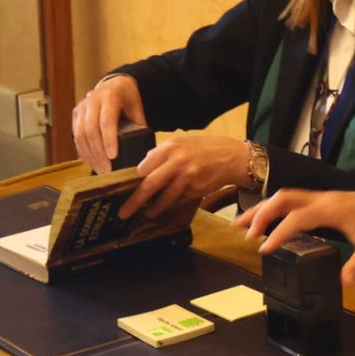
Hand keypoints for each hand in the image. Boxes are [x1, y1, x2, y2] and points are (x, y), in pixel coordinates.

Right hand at [71, 74, 145, 173]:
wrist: (115, 85)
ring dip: (89, 155)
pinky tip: (91, 162)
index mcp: (109, 96)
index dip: (108, 140)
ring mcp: (82, 107)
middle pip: (91, 130)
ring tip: (100, 169)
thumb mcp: (137, 108)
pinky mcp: (76, 115)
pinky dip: (83, 152)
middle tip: (107, 169)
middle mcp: (92, 100)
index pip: (106, 120)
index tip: (113, 157)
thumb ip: (138, 125)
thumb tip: (141, 148)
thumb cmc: (128, 99)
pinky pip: (76, 136)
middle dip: (98, 152)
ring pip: (80, 135)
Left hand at [118, 134, 247, 218]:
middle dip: (135, 200)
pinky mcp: (196, 189)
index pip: (144, 166)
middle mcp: (178, 161)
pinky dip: (170, 204)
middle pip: (150, 184)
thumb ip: (162, 153)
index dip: (133, 180)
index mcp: (171, 146)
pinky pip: (178, 199)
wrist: (231, 157)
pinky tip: (164, 207)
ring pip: (165, 197)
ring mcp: (188, 176)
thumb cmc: (204, 149)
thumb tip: (142, 168)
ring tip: (145, 213)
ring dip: (153, 208)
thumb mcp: (182, 142)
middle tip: (124, 211)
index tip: (123, 189)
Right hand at [236, 184, 354, 283]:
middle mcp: (320, 199)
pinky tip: (262, 221)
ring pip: (283, 197)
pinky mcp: (317, 201)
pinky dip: (272, 209)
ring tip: (240, 225)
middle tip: (245, 234)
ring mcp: (318, 198)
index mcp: (330, 209)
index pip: (297, 218)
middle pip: (283, 199)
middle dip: (261, 214)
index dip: (279, 232)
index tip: (264, 249)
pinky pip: (289, 200)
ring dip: (262, 209)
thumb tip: (344, 282)